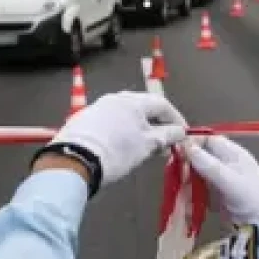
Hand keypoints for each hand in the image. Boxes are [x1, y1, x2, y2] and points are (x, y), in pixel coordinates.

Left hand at [47, 91, 187, 186]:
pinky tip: (123, 147)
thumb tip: (179, 132)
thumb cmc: (117, 152)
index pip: (163, 104)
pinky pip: (112, 122)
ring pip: (127, 115)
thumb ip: (167, 136)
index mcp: (133, 100)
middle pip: (144, 108)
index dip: (176, 120)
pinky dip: (123, 132)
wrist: (75, 160)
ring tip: (146, 148)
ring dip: (141, 129)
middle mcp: (116, 98)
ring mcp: (98, 107)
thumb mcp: (147, 145)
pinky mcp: (85, 119)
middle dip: (158, 126)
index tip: (183, 136)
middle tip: (165, 145)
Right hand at [183, 135, 258, 223]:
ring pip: (196, 177)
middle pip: (199, 158)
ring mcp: (220, 181)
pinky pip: (199, 194)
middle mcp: (225, 164)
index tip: (176, 151)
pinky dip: (192, 199)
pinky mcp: (216, 197)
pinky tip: (187, 206)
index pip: (208, 140)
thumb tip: (186, 146)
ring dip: (187, 185)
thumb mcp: (229, 180)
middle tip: (176, 176)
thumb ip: (208, 164)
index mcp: (232, 154)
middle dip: (186, 167)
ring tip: (181, 194)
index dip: (192, 143)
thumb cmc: (253, 198)